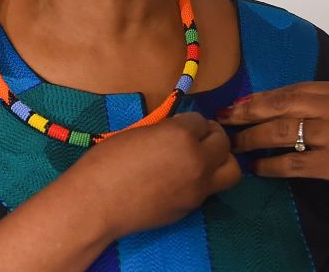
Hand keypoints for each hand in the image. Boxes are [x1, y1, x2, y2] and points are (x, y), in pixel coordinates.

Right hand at [70, 112, 240, 239]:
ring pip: (231, 170)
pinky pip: (211, 189)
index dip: (189, 123)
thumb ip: (166, 131)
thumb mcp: (140, 132)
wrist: (97, 203)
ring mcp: (198, 187)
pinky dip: (205, 180)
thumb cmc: (107, 162)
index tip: (177, 127)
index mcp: (182, 135)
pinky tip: (184, 179)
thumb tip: (178, 131)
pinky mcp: (192, 207)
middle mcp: (198, 160)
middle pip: (223, 142)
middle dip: (211, 136)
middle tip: (197, 137)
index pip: (201, 121)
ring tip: (203, 158)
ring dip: (221, 160)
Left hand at [216, 81, 328, 220]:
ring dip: (254, 140)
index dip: (260, 97)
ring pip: (284, 133)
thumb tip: (277, 103)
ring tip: (235, 145)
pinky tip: (258, 168)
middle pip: (283, 105)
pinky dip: (272, 166)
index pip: (292, 89)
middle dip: (248, 112)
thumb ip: (324, 103)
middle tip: (223, 119)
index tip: (236, 103)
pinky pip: (294, 163)